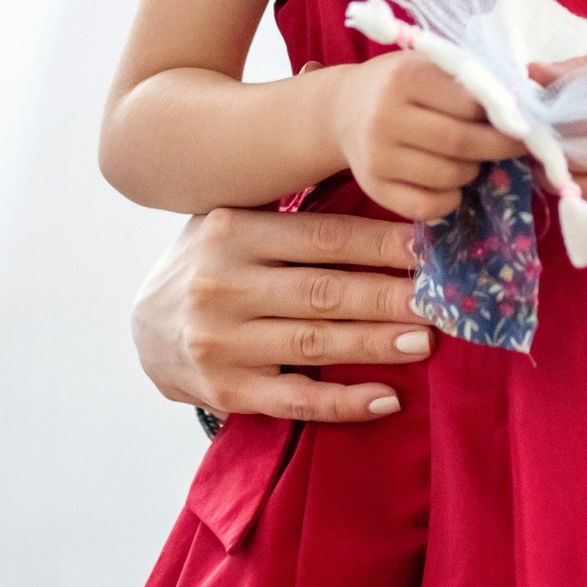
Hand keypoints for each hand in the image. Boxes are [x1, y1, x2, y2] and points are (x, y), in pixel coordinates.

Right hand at [131, 206, 431, 421]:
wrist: (145, 326)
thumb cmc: (213, 262)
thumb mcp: (234, 219)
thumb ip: (291, 207)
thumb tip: (380, 184)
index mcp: (232, 231)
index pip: (322, 237)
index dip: (380, 244)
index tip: (429, 249)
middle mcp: (222, 284)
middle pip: (325, 291)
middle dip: (390, 296)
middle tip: (441, 300)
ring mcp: (221, 341)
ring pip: (316, 343)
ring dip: (377, 343)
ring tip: (426, 341)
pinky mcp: (226, 390)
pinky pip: (295, 400)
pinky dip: (344, 402)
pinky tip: (387, 398)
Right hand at [321, 49, 527, 221]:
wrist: (344, 109)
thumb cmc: (401, 84)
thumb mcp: (428, 65)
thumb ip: (469, 78)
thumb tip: (527, 99)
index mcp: (405, 78)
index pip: (469, 103)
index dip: (502, 114)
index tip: (522, 119)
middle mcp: (386, 117)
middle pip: (460, 143)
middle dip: (499, 148)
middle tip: (517, 146)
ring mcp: (377, 157)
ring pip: (448, 177)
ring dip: (473, 172)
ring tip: (473, 158)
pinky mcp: (374, 188)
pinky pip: (426, 206)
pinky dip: (450, 199)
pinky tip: (453, 184)